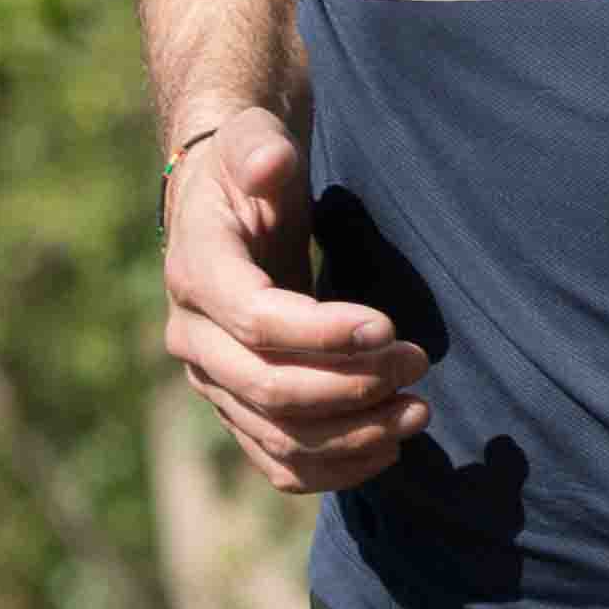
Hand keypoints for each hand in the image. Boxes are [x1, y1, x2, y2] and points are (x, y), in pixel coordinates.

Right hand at [159, 107, 428, 494]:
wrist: (227, 204)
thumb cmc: (248, 166)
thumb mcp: (251, 140)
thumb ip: (257, 148)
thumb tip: (271, 165)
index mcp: (195, 272)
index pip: (257, 321)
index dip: (323, 332)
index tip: (389, 325)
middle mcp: (192, 338)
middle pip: (270, 388)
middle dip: (352, 384)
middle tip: (417, 363)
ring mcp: (211, 381)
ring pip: (277, 435)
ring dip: (353, 434)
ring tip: (417, 412)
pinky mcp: (235, 410)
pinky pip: (278, 462)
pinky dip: (333, 468)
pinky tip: (387, 450)